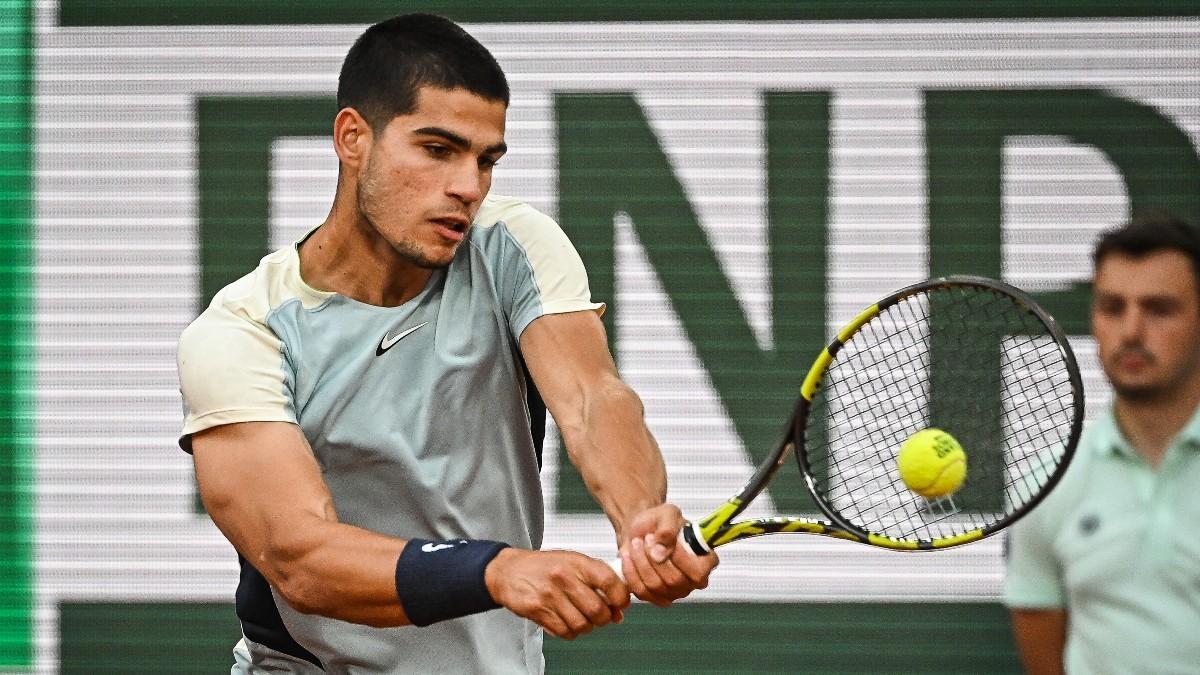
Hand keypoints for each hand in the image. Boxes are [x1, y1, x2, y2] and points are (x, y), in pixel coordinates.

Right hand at [484, 548, 629, 639]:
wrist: (509, 571)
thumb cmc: (543, 567)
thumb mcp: (572, 563)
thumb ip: (597, 582)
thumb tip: (618, 610)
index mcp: (577, 562)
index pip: (609, 581)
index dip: (620, 597)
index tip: (621, 604)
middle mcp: (564, 577)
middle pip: (597, 610)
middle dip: (603, 618)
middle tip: (600, 615)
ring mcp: (550, 595)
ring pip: (582, 624)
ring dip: (585, 627)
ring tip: (581, 618)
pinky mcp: (538, 610)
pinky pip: (564, 632)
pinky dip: (569, 632)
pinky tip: (566, 622)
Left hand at [618, 503, 717, 606]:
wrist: (642, 530)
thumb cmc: (660, 522)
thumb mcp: (667, 514)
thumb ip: (667, 530)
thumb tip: (660, 553)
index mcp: (706, 561)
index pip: (698, 572)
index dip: (679, 558)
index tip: (663, 539)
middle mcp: (694, 581)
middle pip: (673, 580)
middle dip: (653, 557)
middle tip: (646, 537)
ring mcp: (676, 592)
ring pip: (655, 586)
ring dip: (640, 562)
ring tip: (636, 543)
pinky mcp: (656, 598)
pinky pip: (641, 591)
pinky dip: (630, 572)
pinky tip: (628, 555)